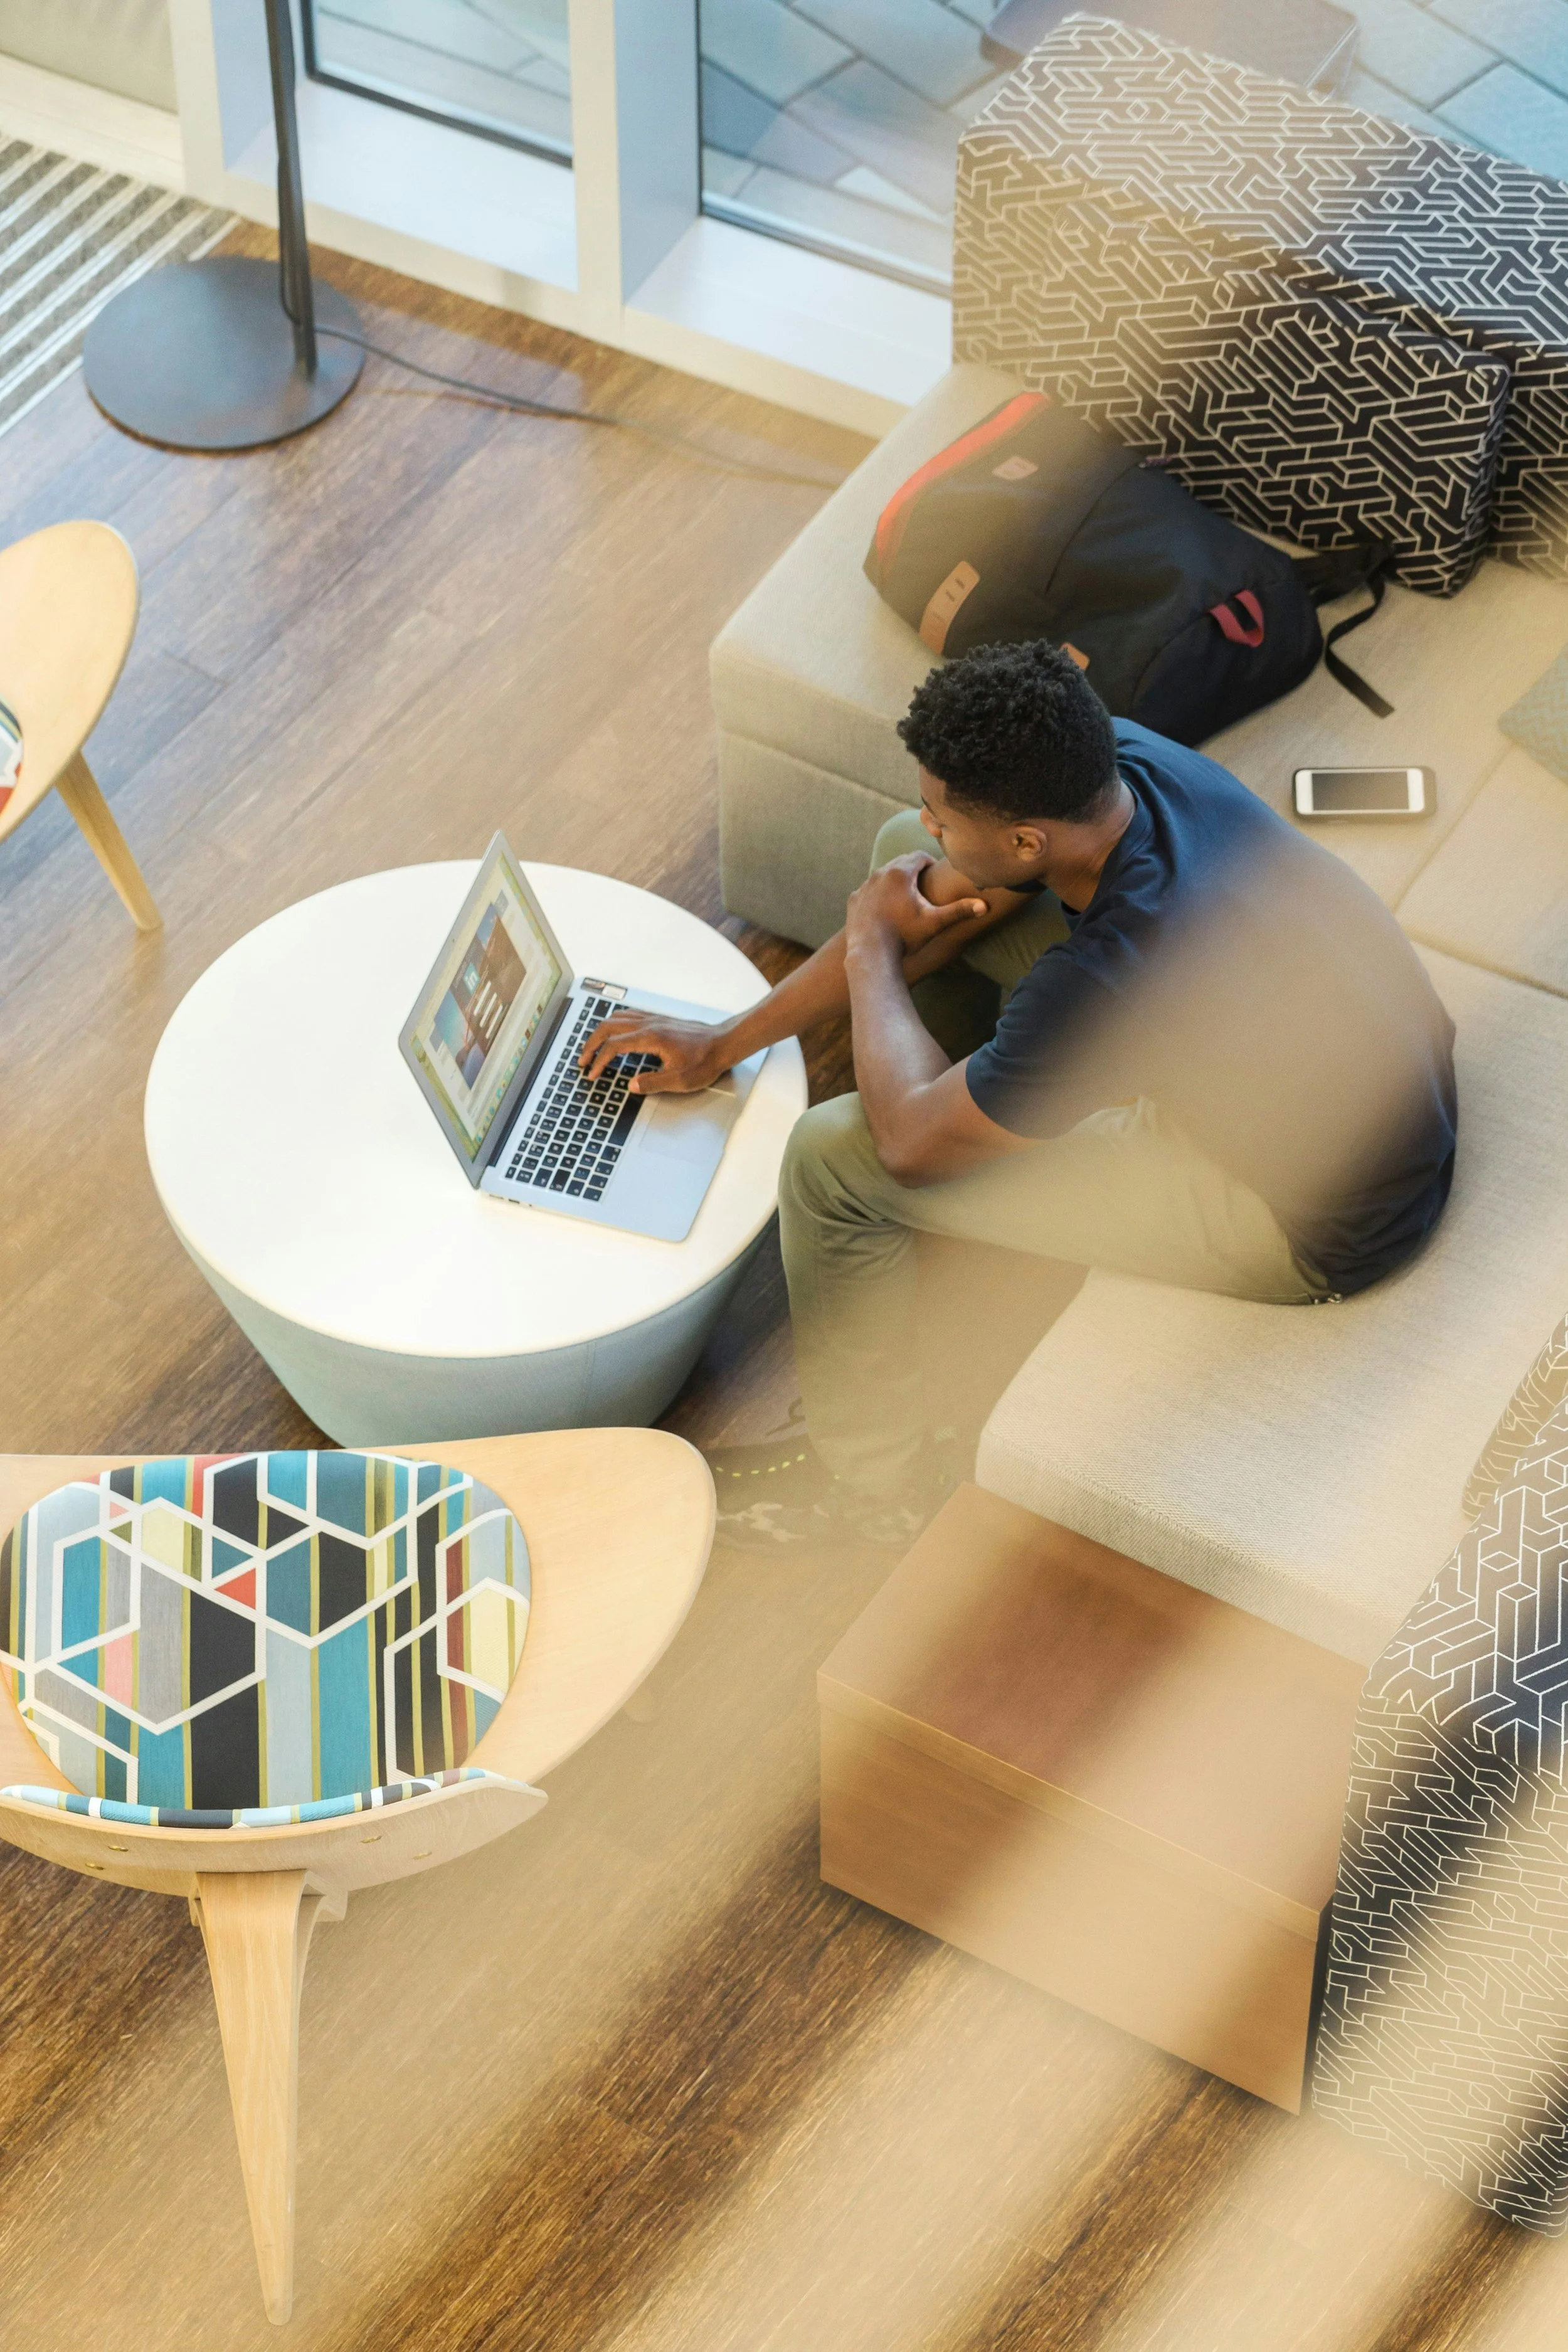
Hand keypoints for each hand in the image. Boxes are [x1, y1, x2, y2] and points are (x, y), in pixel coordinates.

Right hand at [578, 1008, 728, 1094]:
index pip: (614, 1046)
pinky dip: (614, 1023)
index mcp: (650, 1038)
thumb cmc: (705, 1061)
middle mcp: (649, 1024)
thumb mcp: (680, 1080)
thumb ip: (652, 1083)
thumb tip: (631, 1085)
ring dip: (601, 1032)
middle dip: (591, 1043)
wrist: (724, 1043)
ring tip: (593, 1046)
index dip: (598, 1061)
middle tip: (582, 1059)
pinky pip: (629, 1015)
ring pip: (617, 1018)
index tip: (591, 1073)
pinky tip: (615, 1032)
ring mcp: (654, 1019)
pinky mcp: (659, 1019)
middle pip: (608, 1027)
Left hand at [846, 852, 986, 955]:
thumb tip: (985, 906)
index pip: (919, 856)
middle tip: (923, 882)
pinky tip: (885, 906)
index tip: (935, 873)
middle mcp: (880, 873)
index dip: (930, 862)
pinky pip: (869, 889)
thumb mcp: (934, 922)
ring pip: (883, 875)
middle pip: (900, 863)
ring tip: (905, 895)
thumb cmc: (905, 936)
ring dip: (894, 881)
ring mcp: (865, 886)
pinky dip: (878, 893)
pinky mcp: (854, 898)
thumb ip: (959, 911)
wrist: (871, 952)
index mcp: (901, 873)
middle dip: (912, 870)